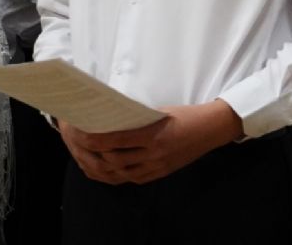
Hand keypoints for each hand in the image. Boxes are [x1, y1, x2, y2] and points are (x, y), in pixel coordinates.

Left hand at [57, 100, 242, 184]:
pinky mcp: (160, 173)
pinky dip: (117, 175)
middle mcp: (154, 154)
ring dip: (102, 168)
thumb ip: (138, 120)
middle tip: (80, 146)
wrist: (211, 129)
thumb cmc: (186, 115)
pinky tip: (108, 169)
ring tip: (89, 158)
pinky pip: (132, 178)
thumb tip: (111, 121)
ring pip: (121, 174)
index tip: (80, 133)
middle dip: (94, 155)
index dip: (95, 139)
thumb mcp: (161, 112)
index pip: (116, 141)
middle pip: (114, 161)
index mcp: (154, 135)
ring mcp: (157, 166)